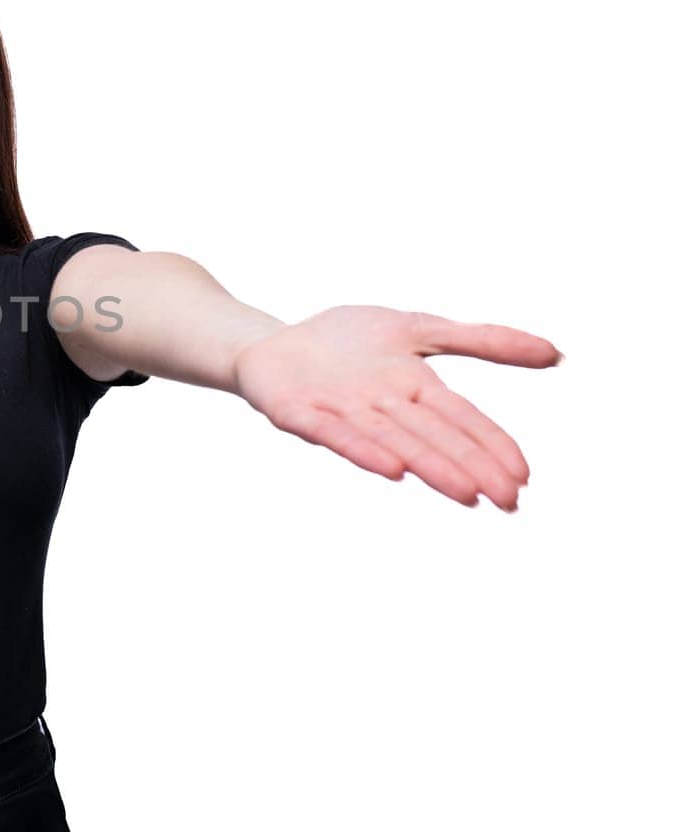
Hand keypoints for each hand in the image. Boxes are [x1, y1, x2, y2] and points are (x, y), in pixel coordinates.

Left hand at [231, 305, 561, 511]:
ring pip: (392, 440)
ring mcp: (342, 411)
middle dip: (470, 466)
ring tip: (464, 494)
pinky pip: (334, 433)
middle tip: (507, 502)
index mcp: (415, 390)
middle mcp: (384, 407)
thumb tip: (555, 354)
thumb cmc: (348, 342)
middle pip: (434, 437)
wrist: (275, 343)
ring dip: (429, 466)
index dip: (492, 446)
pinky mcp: (301, 412)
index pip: (462, 419)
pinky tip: (390, 469)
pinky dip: (362, 449)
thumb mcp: (419, 329)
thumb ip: (482, 341)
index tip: (522, 479)